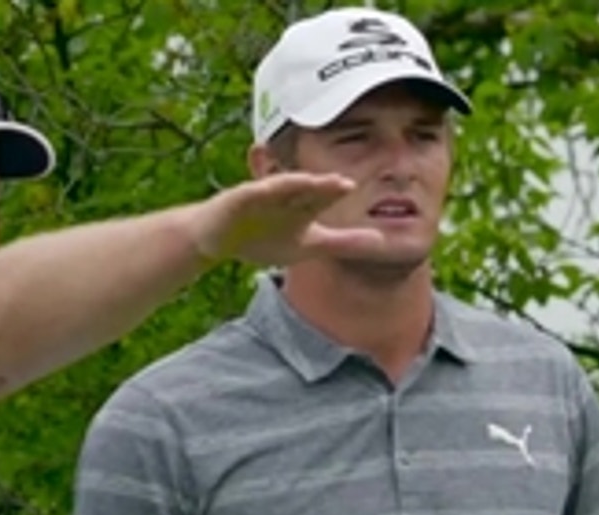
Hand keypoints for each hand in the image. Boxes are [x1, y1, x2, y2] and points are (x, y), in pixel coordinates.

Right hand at [189, 172, 384, 266]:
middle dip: (323, 186)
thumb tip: (382, 241)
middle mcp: (285, 195)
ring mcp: (262, 195)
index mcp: (303, 205)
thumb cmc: (262, 239)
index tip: (354, 188)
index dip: (336, 192)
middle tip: (342, 184)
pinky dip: (261, 191)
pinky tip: (270, 190)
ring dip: (296, 184)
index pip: (322, 198)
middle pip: (307, 189)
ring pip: (281, 187)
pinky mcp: (239, 198)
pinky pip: (252, 193)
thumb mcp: (307, 246)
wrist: (215, 240)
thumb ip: (343, 243)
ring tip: (311, 183)